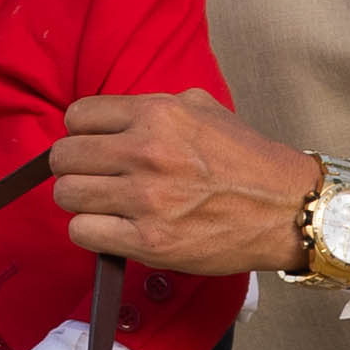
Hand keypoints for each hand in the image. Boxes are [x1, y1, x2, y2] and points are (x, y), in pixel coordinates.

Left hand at [51, 90, 319, 279]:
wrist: (286, 208)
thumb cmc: (247, 160)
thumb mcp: (204, 109)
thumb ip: (155, 108)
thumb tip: (111, 119)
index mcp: (158, 114)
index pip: (78, 116)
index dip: (80, 132)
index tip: (91, 145)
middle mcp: (147, 152)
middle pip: (63, 157)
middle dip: (72, 167)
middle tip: (92, 177)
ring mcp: (146, 199)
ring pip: (67, 195)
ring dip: (80, 200)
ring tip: (102, 204)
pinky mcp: (149, 241)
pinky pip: (83, 232)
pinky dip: (91, 231)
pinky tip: (111, 228)